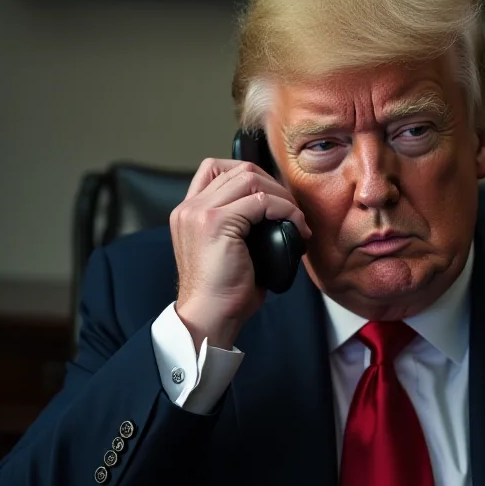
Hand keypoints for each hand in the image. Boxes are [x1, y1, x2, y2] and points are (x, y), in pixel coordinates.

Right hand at [170, 158, 311, 350]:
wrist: (210, 317)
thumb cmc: (224, 292)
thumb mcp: (226, 249)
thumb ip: (238, 224)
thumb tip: (274, 213)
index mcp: (188, 212)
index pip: (216, 168)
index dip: (252, 175)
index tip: (274, 198)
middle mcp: (189, 208)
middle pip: (238, 168)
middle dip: (273, 184)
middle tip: (292, 209)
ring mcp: (200, 213)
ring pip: (250, 178)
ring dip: (281, 196)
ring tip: (296, 219)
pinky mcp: (216, 223)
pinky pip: (261, 201)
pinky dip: (285, 210)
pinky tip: (296, 227)